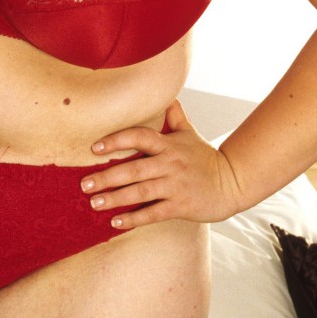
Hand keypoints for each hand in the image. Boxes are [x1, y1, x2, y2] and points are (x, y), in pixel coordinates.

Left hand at [80, 99, 241, 228]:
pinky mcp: (180, 206)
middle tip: (84, 183)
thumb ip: (174, 116)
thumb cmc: (205, 158)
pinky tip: (115, 222)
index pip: (139, 136)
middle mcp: (169, 163)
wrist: (232, 182)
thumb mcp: (189, 134)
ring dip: (114, 198)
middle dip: (107, 176)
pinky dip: (133, 218)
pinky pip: (153, 213)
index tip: (94, 148)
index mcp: (168, 144)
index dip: (116, 140)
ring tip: (94, 203)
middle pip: (133, 168)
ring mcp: (174, 185)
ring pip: (140, 192)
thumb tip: (166, 95)